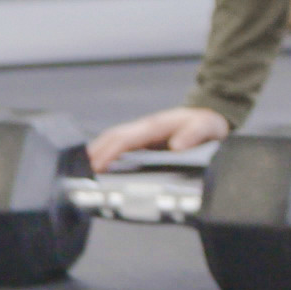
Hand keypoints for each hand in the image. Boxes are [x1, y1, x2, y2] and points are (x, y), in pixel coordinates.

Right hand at [88, 106, 232, 166]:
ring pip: (113, 141)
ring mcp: (142, 134)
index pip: (125, 138)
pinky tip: (100, 168)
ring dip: (97, 153)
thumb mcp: (206, 127)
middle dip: (95, 153)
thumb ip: (194, 134)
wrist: (210, 117)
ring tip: (83, 172)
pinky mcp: (143, 141)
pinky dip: (107, 155)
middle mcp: (145, 128)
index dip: (109, 152)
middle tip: (79, 172)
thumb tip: (178, 145)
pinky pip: (120, 146)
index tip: (97, 165)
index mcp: (155, 125)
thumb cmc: (206, 123)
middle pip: (112, 138)